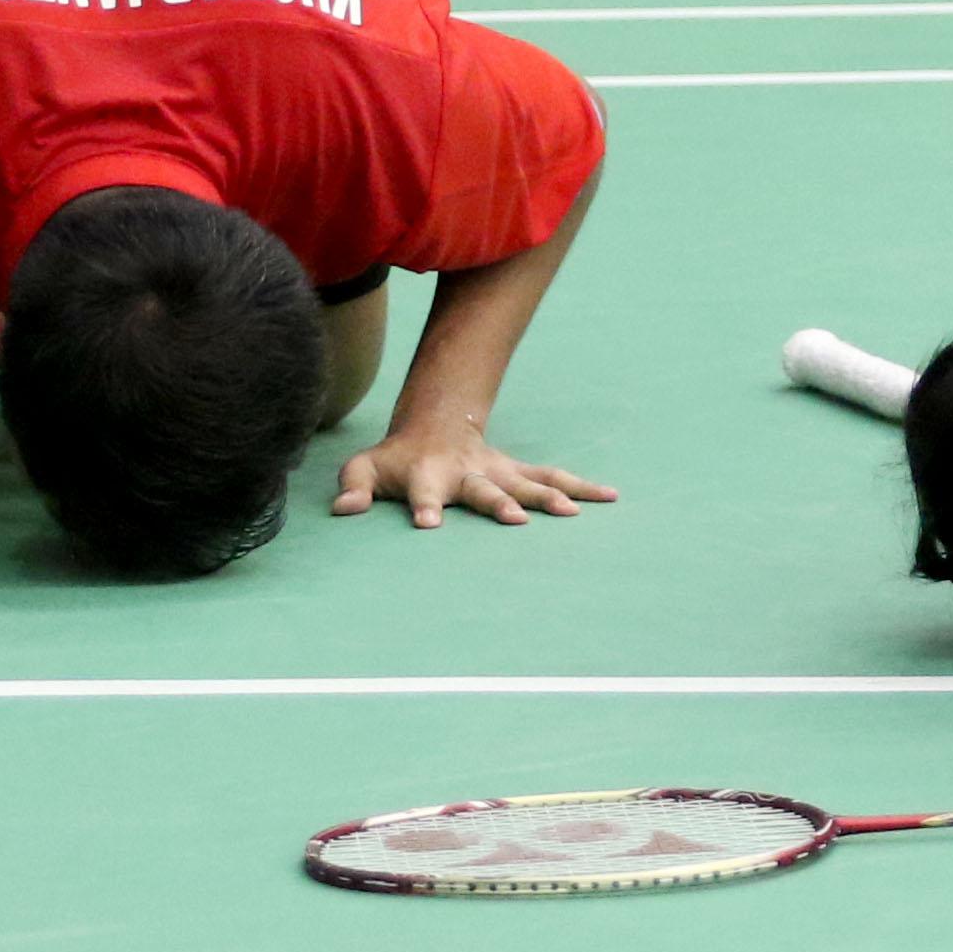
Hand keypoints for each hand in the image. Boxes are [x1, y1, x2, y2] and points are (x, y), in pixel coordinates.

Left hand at [330, 423, 616, 529]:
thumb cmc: (395, 460)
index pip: (422, 493)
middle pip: (484, 490)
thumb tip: (343, 509)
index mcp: (426, 476)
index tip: (428, 525)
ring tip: (573, 512)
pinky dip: (581, 486)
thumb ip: (354, 485)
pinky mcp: (517, 473)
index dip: (423, 507)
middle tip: (516, 520)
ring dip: (549, 496)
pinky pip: (552, 478)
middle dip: (500, 504)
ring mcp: (496, 472)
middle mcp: (466, 473)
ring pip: (526, 482)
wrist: (434, 426)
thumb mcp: (364, 467)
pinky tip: (610, 496)